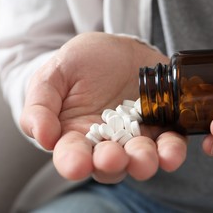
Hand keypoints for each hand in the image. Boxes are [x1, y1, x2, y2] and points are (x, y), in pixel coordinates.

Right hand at [20, 32, 186, 181]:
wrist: (116, 49)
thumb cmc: (80, 63)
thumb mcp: (54, 75)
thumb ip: (41, 105)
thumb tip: (43, 137)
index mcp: (76, 135)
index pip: (72, 156)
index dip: (73, 162)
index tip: (77, 163)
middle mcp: (107, 143)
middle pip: (109, 164)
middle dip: (111, 164)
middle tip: (112, 157)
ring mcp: (137, 137)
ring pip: (140, 159)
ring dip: (143, 162)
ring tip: (144, 158)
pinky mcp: (162, 126)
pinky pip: (169, 144)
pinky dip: (171, 151)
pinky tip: (171, 152)